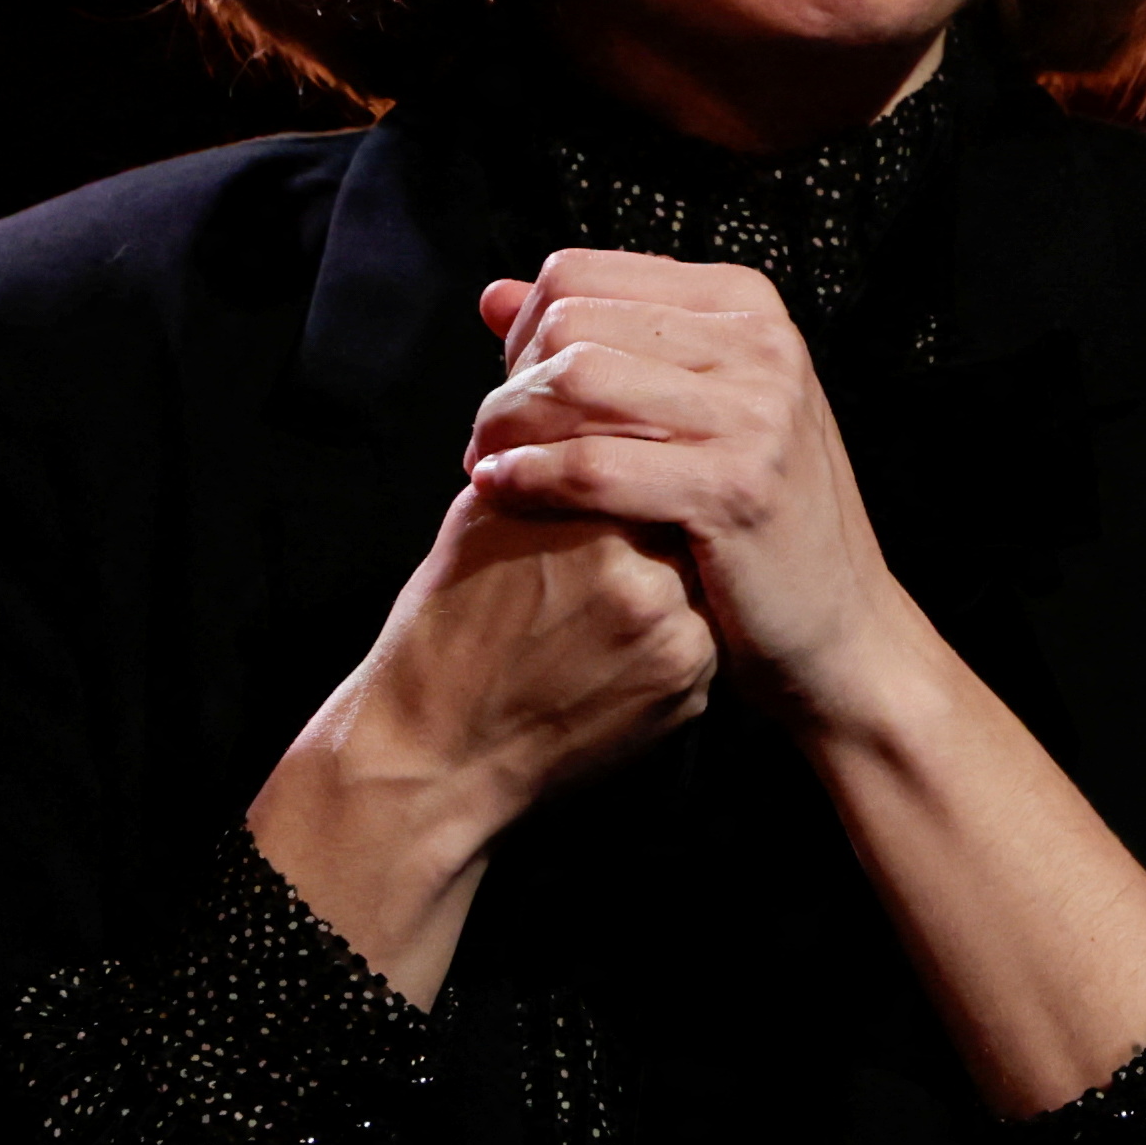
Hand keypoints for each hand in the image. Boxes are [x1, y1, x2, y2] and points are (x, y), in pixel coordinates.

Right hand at [249, 480, 716, 1002]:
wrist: (439, 748)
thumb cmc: (449, 626)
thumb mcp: (484, 515)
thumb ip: (546, 452)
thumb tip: (589, 396)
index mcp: (588, 520)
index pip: (653, 457)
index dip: (634, 465)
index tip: (610, 486)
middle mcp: (643, 577)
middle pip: (688, 513)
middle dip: (658, 520)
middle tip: (608, 551)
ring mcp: (675, 639)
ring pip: (702, 576)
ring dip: (671, 576)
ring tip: (604, 604)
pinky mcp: (690, 690)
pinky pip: (706, 636)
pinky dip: (673, 633)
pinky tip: (615, 648)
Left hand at [463, 252, 912, 734]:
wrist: (840, 625)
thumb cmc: (751, 516)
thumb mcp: (688, 408)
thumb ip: (598, 346)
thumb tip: (492, 295)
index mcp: (745, 306)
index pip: (579, 274)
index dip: (520, 330)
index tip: (510, 390)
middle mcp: (761, 343)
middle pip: (569, 322)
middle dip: (507, 383)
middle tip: (489, 440)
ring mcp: (757, 413)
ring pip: (574, 381)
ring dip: (507, 426)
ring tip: (489, 466)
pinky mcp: (736, 487)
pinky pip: (592, 463)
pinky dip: (531, 476)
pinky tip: (501, 491)